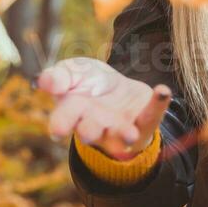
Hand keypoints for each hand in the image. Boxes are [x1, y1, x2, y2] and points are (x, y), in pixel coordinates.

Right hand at [37, 58, 172, 160]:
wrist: (118, 91)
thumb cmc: (89, 83)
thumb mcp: (73, 72)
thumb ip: (60, 76)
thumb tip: (44, 81)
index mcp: (74, 112)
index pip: (64, 119)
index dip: (60, 124)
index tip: (57, 130)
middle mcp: (96, 125)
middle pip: (90, 131)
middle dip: (89, 131)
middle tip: (87, 133)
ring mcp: (120, 128)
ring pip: (120, 134)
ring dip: (124, 134)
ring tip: (130, 134)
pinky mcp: (144, 122)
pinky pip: (152, 116)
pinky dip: (158, 104)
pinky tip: (163, 91)